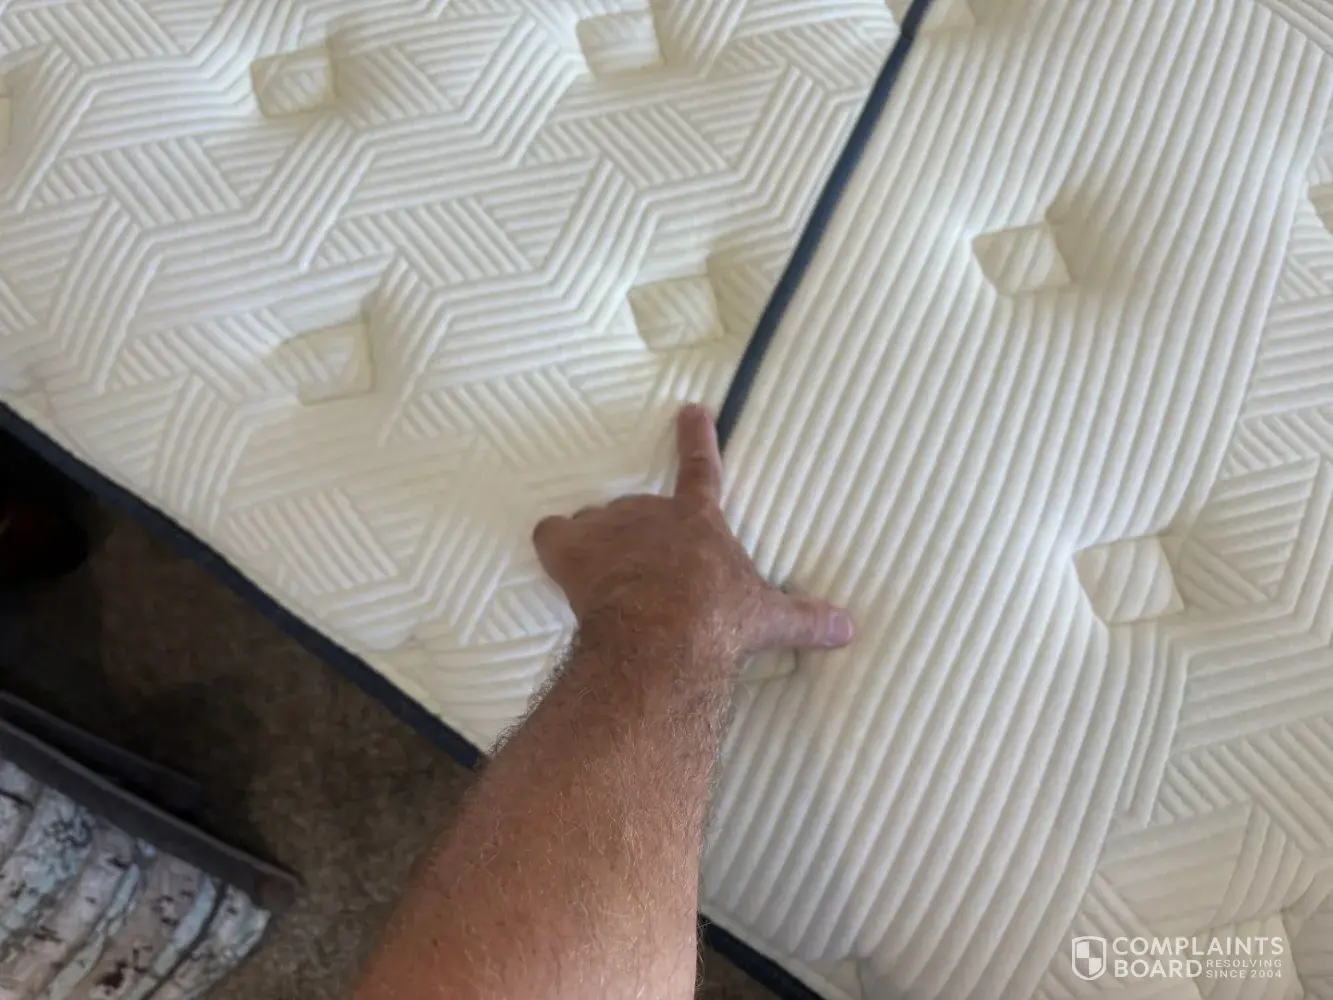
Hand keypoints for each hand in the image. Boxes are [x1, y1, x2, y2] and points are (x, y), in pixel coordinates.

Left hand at [533, 405, 853, 665]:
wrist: (664, 637)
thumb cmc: (718, 622)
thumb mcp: (767, 619)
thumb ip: (805, 618)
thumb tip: (850, 627)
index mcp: (699, 522)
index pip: (700, 469)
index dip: (695, 437)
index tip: (691, 410)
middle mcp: (651, 514)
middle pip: (638, 510)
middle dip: (639, 536)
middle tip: (646, 574)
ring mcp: (609, 528)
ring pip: (597, 522)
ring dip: (599, 542)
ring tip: (604, 574)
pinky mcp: (572, 550)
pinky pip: (552, 533)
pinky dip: (555, 543)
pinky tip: (558, 557)